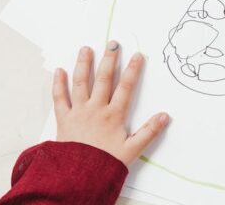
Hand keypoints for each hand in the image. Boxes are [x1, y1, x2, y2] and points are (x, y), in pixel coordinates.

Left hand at [52, 41, 169, 166]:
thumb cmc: (105, 165)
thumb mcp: (132, 150)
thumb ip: (149, 132)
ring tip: (86, 49)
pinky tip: (59, 71)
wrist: (76, 180)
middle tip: (113, 44)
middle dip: (109, 60)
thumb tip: (165, 116)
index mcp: (114, 115)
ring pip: (81, 83)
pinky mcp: (63, 120)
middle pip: (104, 79)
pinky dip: (58, 84)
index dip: (133, 70)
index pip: (126, 87)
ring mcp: (78, 112)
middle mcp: (96, 109)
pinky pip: (60, 99)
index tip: (138, 55)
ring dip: (84, 64)